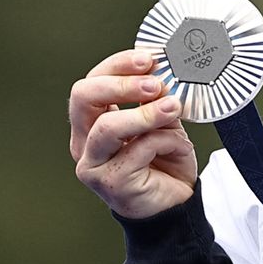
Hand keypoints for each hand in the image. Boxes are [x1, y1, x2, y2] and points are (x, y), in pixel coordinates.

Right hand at [69, 50, 197, 218]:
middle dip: (121, 83)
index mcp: (91, 123)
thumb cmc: (163, 164)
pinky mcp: (111, 182)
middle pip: (83, 98)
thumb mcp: (162, 123)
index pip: (91, 83)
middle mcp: (84, 143)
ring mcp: (93, 164)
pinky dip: (166, 142)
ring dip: (145, 113)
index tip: (148, 58)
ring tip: (173, 107)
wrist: (175, 205)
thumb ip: (155, 103)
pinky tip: (180, 147)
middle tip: (155, 83)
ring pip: (107, 127)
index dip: (117, 65)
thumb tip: (161, 76)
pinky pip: (138, 150)